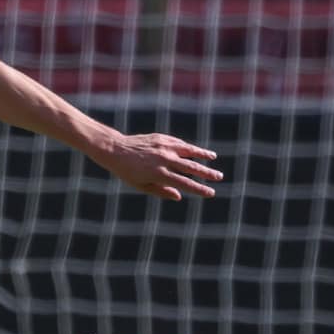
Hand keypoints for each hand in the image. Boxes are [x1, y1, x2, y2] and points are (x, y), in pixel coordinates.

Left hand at [96, 132, 224, 200]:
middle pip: (191, 168)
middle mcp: (164, 160)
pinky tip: (195, 150)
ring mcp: (164, 147)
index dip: (200, 189)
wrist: (115, 149)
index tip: (211, 192)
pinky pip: (179, 143)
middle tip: (219, 177)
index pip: (185, 183)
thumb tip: (179, 196)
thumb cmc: (126, 171)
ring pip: (188, 151)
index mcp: (159, 174)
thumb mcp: (141, 185)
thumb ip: (161, 191)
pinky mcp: (161, 138)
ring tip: (213, 158)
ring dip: (202, 154)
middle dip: (207, 173)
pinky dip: (189, 147)